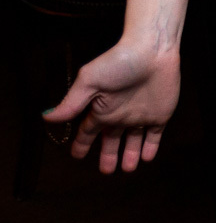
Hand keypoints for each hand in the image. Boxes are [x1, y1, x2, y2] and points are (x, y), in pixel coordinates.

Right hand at [43, 41, 181, 173]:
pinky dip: (150, 147)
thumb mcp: (89, 82)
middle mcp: (120, 114)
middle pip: (112, 141)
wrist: (152, 50)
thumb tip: (47, 117)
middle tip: (106, 172)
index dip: (82, 145)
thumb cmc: (118, 61)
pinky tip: (147, 158)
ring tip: (127, 170)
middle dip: (108, 156)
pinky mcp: (160, 114)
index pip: (89, 132)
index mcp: (101, 109)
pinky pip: (155, 135)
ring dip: (130, 156)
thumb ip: (72, 103)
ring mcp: (141, 115)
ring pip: (134, 141)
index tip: (77, 156)